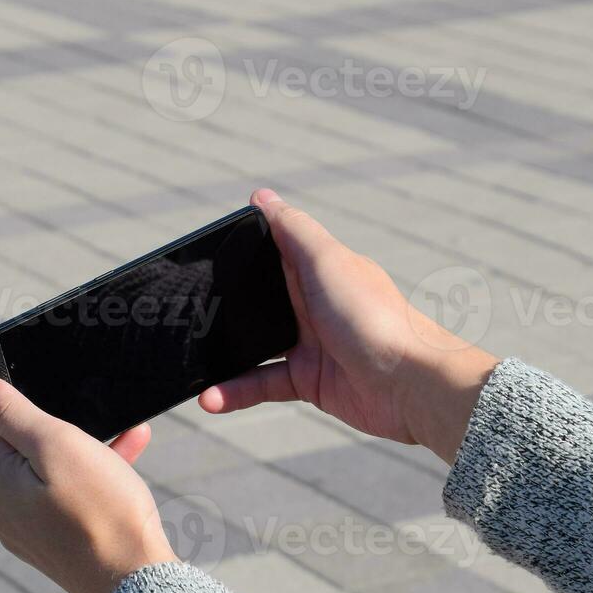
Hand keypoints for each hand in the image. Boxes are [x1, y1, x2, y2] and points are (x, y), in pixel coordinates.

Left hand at [0, 374, 176, 592]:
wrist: (137, 583)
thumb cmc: (102, 511)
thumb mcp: (57, 445)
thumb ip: (9, 413)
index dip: (15, 394)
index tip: (52, 389)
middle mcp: (0, 506)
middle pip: (18, 442)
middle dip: (58, 421)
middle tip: (99, 411)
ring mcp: (26, 528)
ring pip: (49, 468)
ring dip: (84, 446)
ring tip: (129, 434)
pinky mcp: (54, 543)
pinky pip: (66, 496)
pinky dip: (92, 475)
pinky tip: (127, 462)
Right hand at [199, 190, 499, 462]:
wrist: (409, 384)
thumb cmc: (374, 316)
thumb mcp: (328, 262)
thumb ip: (292, 231)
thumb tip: (261, 196)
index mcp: (317, 268)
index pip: (272, 250)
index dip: (239, 251)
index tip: (199, 256)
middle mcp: (311, 302)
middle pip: (257, 300)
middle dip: (223, 307)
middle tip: (183, 314)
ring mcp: (309, 342)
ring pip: (253, 345)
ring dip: (222, 355)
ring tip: (191, 363)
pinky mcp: (308, 380)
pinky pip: (262, 382)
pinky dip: (235, 390)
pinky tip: (210, 397)